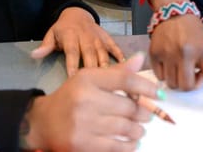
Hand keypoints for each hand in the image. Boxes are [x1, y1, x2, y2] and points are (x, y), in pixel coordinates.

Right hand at [22, 52, 155, 151]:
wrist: (42, 123)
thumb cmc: (72, 97)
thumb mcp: (90, 79)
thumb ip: (116, 72)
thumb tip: (141, 59)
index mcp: (88, 79)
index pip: (125, 80)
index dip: (147, 86)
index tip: (160, 94)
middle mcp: (85, 100)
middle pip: (129, 107)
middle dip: (144, 113)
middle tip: (147, 115)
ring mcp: (84, 124)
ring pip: (126, 128)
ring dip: (138, 130)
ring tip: (139, 129)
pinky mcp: (83, 145)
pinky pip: (117, 147)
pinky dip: (129, 146)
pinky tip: (131, 143)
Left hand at [31, 7, 124, 74]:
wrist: (77, 13)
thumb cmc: (62, 29)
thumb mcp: (51, 34)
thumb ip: (45, 46)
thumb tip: (34, 55)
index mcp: (70, 36)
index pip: (72, 52)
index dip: (73, 65)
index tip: (74, 78)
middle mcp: (85, 37)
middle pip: (89, 54)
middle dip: (92, 69)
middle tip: (95, 85)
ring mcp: (97, 38)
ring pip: (103, 52)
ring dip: (107, 66)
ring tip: (111, 80)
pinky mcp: (106, 38)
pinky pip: (114, 47)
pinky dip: (119, 55)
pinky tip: (125, 66)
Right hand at [149, 13, 202, 115]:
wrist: (173, 12)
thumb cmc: (193, 31)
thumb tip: (197, 82)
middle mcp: (185, 53)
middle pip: (186, 87)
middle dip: (189, 85)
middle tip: (191, 74)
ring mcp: (168, 54)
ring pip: (172, 85)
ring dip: (177, 80)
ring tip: (179, 66)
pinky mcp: (154, 53)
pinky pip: (159, 77)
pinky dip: (164, 74)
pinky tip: (168, 61)